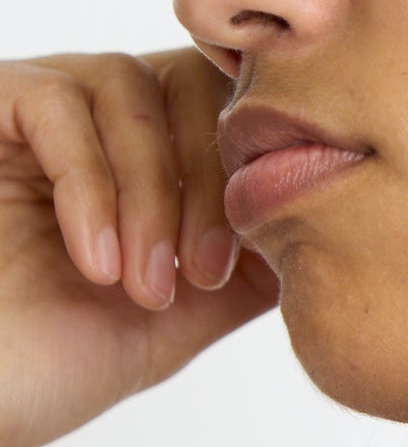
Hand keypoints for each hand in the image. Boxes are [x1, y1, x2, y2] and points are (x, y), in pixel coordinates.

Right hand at [0, 47, 279, 446]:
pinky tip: (95, 260)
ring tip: (143, 284)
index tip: (249, 259)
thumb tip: (327, 226)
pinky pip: (57, 104)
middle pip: (194, 81)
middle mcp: (98, 120)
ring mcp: (40, 110)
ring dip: (153, 193)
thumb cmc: (41, 365)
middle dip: (211, 180)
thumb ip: (249, 267)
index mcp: (150, 160)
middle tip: (202, 273)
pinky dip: (92, 185)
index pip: (234, 107)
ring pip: (132, 88)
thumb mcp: (176, 318)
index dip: (255, 171)